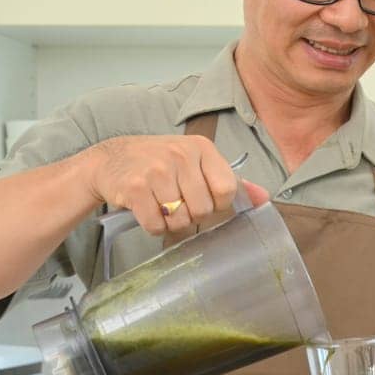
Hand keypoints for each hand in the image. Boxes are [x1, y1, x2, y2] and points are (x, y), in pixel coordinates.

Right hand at [83, 134, 269, 238]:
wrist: (110, 159)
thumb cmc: (159, 163)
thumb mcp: (196, 162)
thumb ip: (228, 180)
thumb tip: (264, 198)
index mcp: (201, 148)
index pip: (227, 190)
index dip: (217, 204)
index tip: (202, 198)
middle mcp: (181, 155)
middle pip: (204, 210)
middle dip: (192, 215)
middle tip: (177, 203)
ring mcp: (156, 170)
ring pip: (181, 220)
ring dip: (172, 222)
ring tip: (161, 205)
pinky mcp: (135, 187)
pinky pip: (156, 225)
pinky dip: (153, 226)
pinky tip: (147, 210)